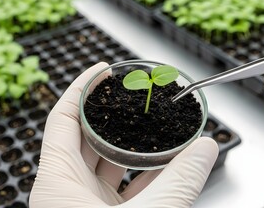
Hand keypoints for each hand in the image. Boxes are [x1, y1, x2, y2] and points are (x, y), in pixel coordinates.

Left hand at [30, 62, 218, 206]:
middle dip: (113, 115)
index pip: (63, 117)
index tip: (103, 69)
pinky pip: (118, 189)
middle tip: (137, 97)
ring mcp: (80, 207)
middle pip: (86, 137)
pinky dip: (140, 177)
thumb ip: (180, 181)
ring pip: (105, 165)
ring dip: (131, 147)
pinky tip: (164, 167)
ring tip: (156, 128)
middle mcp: (63, 192)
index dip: (82, 88)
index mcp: (56, 183)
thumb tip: (207, 149)